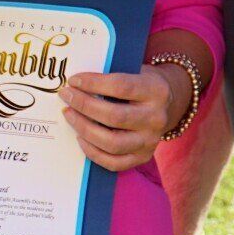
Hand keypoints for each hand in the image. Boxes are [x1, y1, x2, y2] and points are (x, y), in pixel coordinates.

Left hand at [59, 67, 174, 173]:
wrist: (167, 105)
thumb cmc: (141, 85)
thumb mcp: (134, 72)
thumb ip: (110, 75)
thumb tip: (75, 83)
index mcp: (156, 91)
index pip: (121, 87)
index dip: (93, 83)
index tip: (73, 80)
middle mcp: (156, 118)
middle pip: (114, 116)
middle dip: (84, 105)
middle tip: (66, 96)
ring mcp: (151, 141)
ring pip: (112, 143)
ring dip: (84, 129)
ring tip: (69, 115)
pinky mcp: (143, 157)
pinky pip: (114, 162)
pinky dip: (92, 152)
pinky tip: (80, 137)